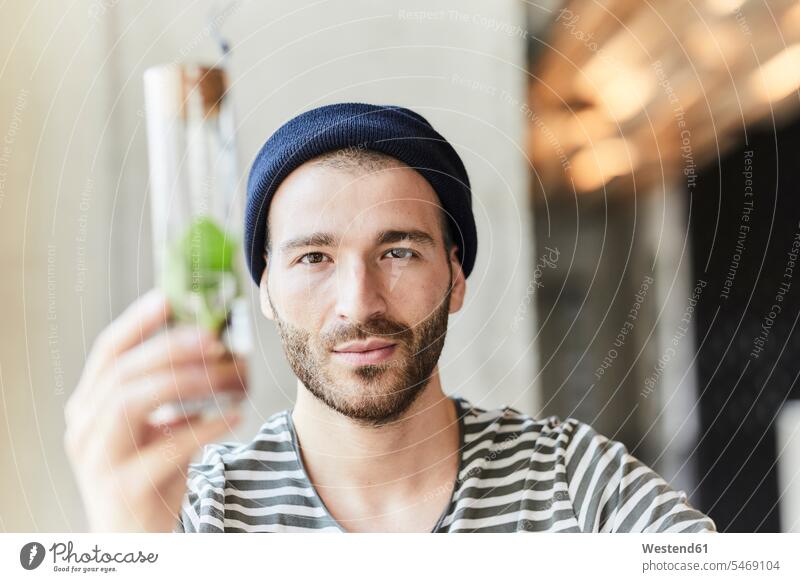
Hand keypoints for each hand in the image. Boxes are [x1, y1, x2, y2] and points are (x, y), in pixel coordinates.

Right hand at [64, 289, 246, 531]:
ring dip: (190, 381)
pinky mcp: (125, 487)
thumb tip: (214, 339)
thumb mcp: (151, 427)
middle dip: (172, 348)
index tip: (171, 298)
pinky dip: (205, 424)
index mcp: (89, 406)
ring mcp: (99, 459)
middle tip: (215, 338)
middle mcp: (85, 428)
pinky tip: (236, 413)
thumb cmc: (150, 472)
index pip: (108, 352)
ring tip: (233, 375)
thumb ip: (167, 390)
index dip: (139, 322)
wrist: (135, 538)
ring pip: (133, 402)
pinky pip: (168, 447)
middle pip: (122, 372)